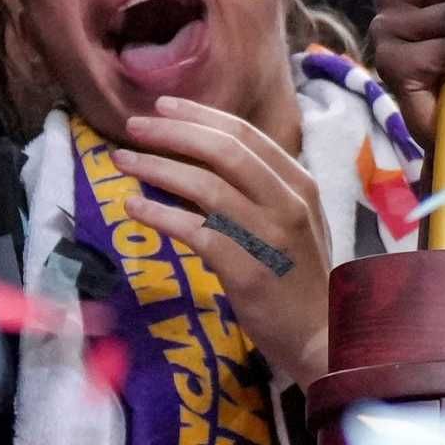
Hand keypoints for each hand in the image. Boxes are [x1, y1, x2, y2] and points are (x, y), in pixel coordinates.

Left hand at [104, 99, 333, 371]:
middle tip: (133, 126)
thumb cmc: (299, 279)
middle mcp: (288, 203)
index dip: (200, 116)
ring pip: (205, 187)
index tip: (162, 107)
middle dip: (173, 133)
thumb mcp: (292, 224)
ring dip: (157, 168)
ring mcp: (270, 237)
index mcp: (300, 185)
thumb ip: (259, 191)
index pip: (245, 135)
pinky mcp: (248, 271)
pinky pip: (196, 232)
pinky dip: (161, 215)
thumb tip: (198, 160)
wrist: (322, 337)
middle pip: (223, 152)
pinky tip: (134, 208)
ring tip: (123, 161)